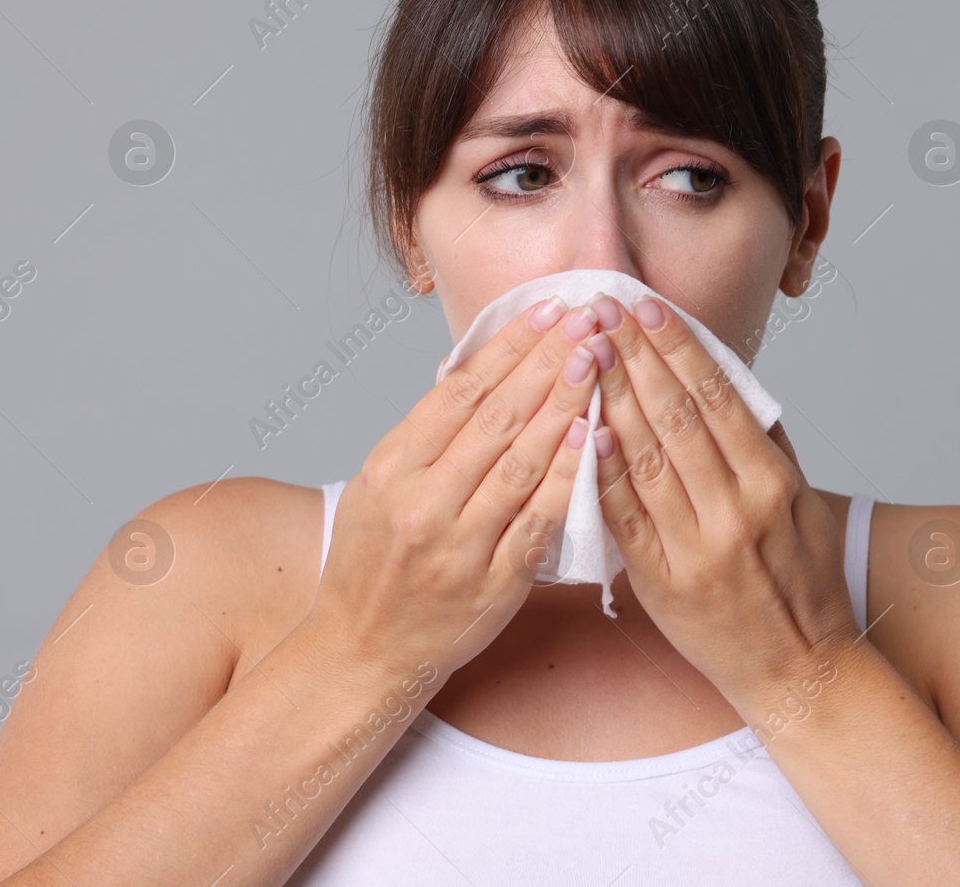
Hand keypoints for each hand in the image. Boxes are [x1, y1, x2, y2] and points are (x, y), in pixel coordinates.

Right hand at [306, 295, 608, 682]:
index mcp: (392, 466)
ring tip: (598, 362)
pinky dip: (568, 478)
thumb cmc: (375, 560)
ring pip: (521, 462)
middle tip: (589, 320)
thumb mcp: (379, 485)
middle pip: (497, 417)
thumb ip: (427, 432)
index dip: (510, 345)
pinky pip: (539, 520)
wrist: (362, 650)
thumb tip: (476, 365)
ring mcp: (460, 544)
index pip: (461, 390)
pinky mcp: (494, 583)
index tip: (550, 308)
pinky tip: (592, 439)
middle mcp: (422, 500)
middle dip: (548, 361)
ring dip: (564, 406)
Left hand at [582, 291, 862, 716]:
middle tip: (603, 309)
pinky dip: (602, 471)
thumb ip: (770, 447)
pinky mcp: (662, 582)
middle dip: (636, 356)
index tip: (649, 307)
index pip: (718, 398)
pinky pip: (624, 517)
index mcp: (773, 482)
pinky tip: (582, 430)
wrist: (799, 671)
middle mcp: (737, 508)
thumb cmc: (803, 586)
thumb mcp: (806, 506)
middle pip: (677, 417)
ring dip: (612, 398)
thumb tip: (734, 386)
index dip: (680, 347)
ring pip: (647, 458)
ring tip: (585, 351)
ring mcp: (697, 547)